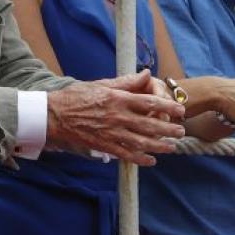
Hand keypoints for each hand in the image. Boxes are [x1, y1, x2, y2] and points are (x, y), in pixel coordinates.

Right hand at [46, 71, 184, 164]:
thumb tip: (146, 74)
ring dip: (159, 145)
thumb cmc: (76, 97)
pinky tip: (151, 160)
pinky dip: (140, 159)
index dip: (167, 107)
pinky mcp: (103, 146)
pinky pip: (126, 154)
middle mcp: (117, 116)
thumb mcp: (101, 84)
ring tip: (172, 147)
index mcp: (118, 99)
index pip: (149, 102)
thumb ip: (126, 82)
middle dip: (168, 129)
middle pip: (150, 124)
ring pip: (141, 141)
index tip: (180, 110)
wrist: (53, 115)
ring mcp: (111, 133)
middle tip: (181, 132)